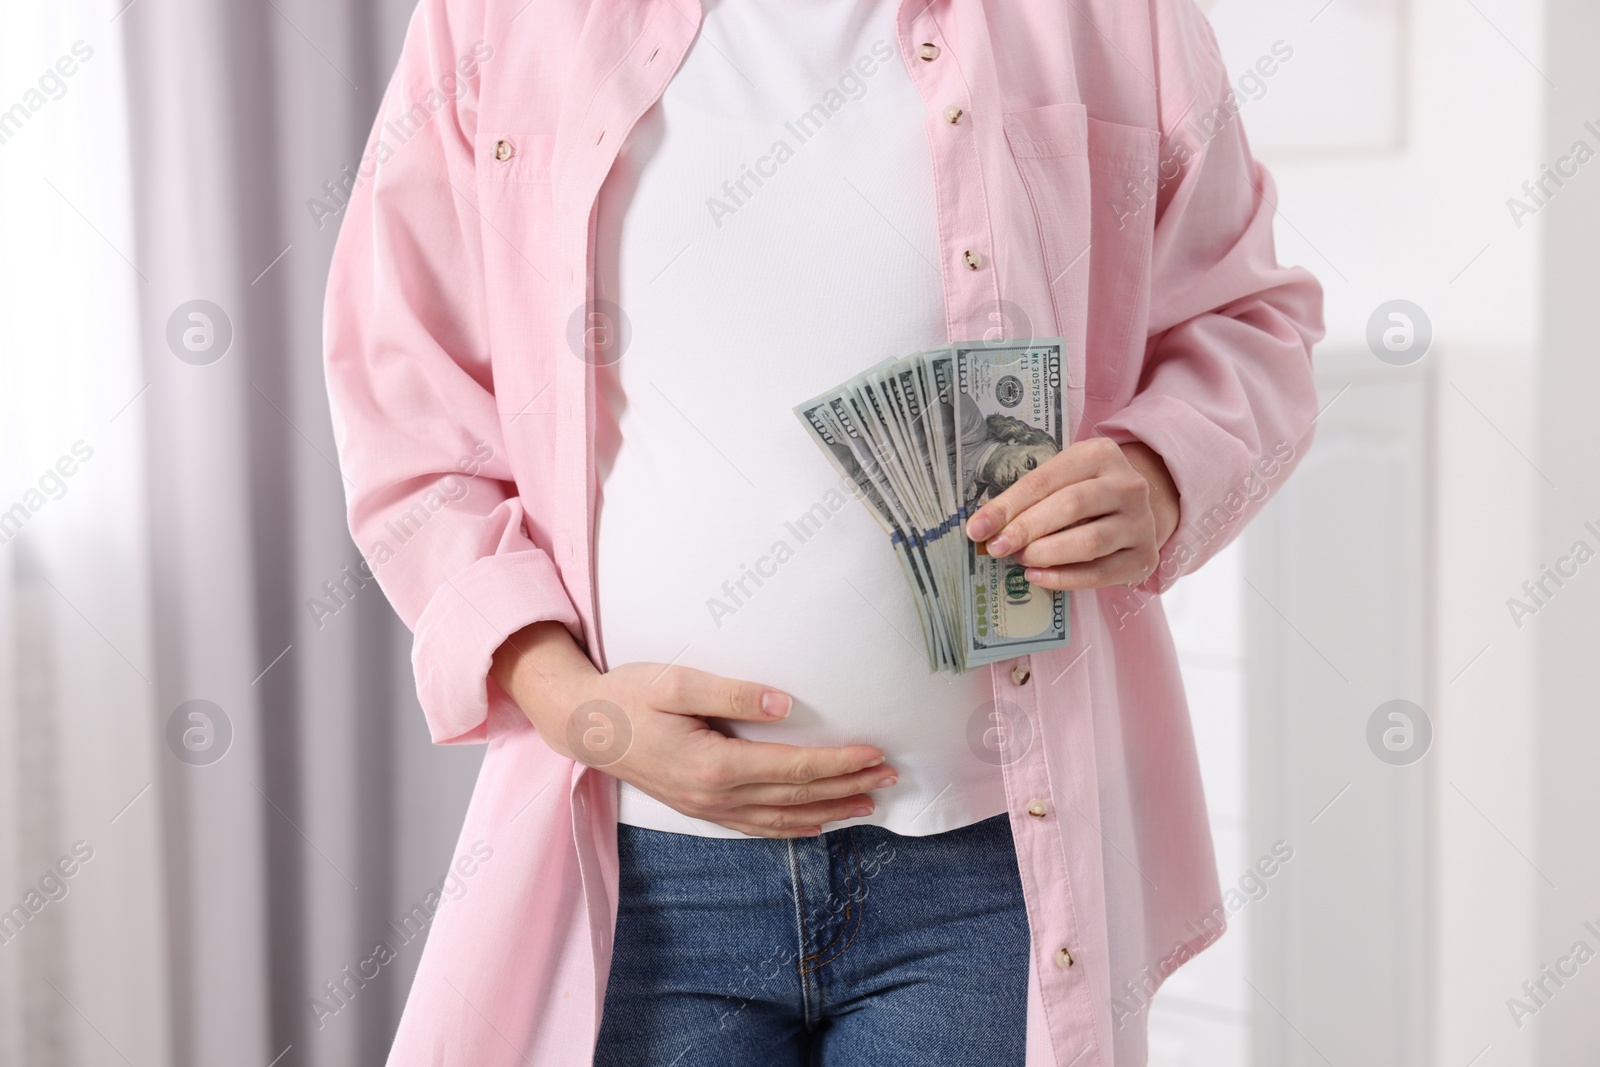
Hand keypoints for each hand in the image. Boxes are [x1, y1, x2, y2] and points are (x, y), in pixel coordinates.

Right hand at [492, 623, 897, 838]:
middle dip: (847, 788)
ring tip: (868, 804)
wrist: (582, 725)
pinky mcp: (698, 806)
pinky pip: (756, 826)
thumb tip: (788, 705)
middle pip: (797, 797)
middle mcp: (714, 795)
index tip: (877, 754)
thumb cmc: (628, 695)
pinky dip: (791, 828)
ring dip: (828, 811)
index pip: (794, 769)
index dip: (840, 763)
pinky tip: (813, 824)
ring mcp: (706, 807)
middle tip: (890, 778)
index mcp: (715, 765)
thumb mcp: (678, 682)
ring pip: (781, 819)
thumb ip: (735, 693)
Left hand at [963, 437, 1178, 590]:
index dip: (1008, 505)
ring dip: (1046, 554)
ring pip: (1089, 541)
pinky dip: (1064, 579)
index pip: (1046, 479)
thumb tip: (983, 526)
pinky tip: (1037, 577)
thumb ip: (1029, 497)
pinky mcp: (1144, 556)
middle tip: (997, 547)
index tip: (977, 528)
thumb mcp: (1062, 478)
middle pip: (1071, 506)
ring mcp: (1140, 522)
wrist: (1137, 509)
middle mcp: (1127, 485)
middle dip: (1026, 529)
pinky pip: (1100, 573)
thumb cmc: (1086, 491)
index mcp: (1100, 454)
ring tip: (1020, 559)